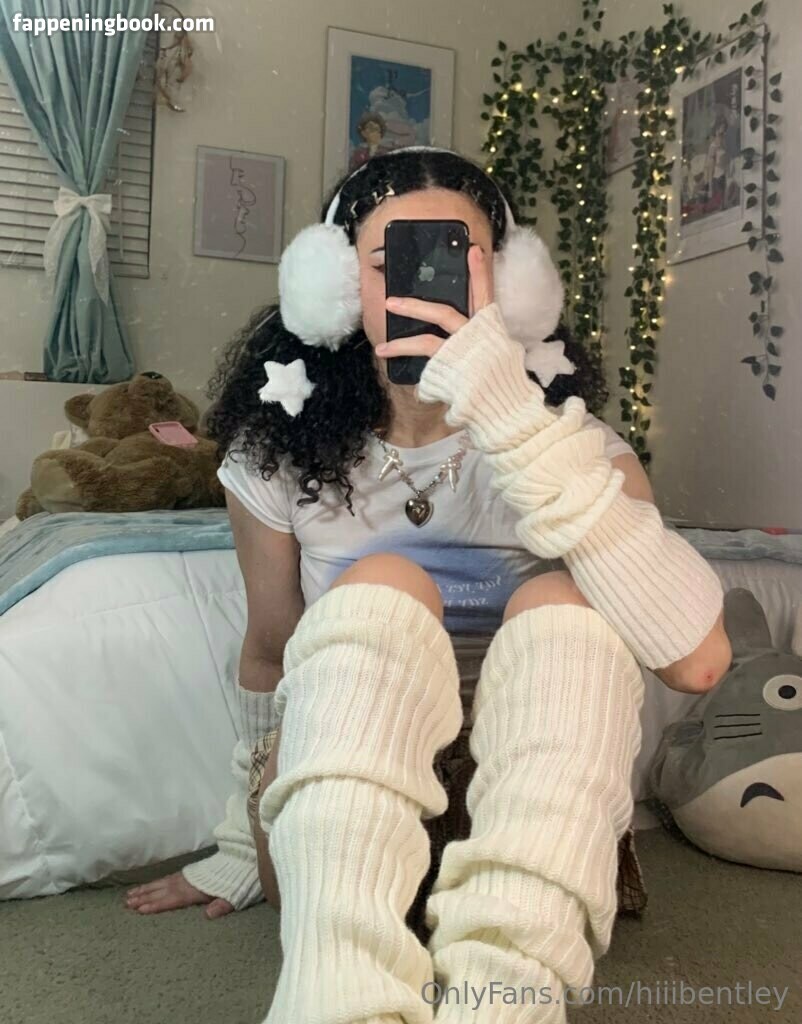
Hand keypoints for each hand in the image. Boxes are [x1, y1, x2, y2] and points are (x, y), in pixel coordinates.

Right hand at [124, 871, 233, 918]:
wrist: (241, 861)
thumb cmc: (236, 883)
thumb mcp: (233, 897)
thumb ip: (221, 906)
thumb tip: (209, 915)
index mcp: (195, 891)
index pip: (172, 900)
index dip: (157, 905)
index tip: (140, 910)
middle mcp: (187, 883)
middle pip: (162, 891)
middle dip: (144, 897)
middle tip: (126, 904)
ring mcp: (185, 877)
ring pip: (161, 884)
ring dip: (145, 890)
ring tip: (129, 896)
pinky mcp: (187, 873)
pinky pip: (166, 878)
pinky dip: (154, 882)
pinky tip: (148, 886)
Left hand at [376, 244, 556, 451]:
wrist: (508, 411)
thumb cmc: (502, 388)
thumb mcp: (496, 359)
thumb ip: (479, 346)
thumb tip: (459, 343)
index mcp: (492, 330)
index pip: (486, 296)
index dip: (479, 273)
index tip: (470, 249)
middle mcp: (478, 337)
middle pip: (444, 312)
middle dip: (415, 306)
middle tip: (391, 300)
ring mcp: (464, 353)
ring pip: (426, 340)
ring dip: (401, 342)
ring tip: (381, 347)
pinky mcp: (452, 370)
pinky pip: (426, 367)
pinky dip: (418, 376)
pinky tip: (408, 381)